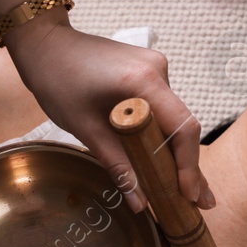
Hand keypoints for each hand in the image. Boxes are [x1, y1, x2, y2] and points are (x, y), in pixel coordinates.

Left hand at [4, 20, 213, 213]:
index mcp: (143, 81)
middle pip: (183, 125)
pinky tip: (165, 159)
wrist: (45, 43)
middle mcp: (157, 69)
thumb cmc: (57, 81)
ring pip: (173, 117)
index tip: (189, 195)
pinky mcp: (147, 69)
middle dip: (190, 166)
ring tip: (184, 188)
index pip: (183, 127)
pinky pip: (162, 106)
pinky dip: (162, 133)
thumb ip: (116, 165)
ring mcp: (154, 66)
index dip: (190, 165)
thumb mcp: (86, 129)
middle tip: (201, 203)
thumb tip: (139, 203)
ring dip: (175, 151)